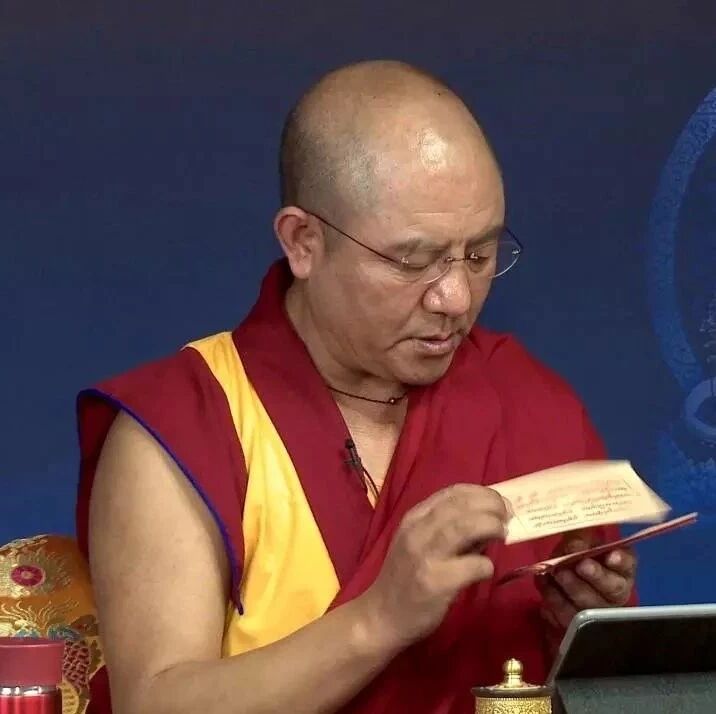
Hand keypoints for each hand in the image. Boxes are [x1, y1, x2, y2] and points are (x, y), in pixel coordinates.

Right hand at [359, 484, 508, 649]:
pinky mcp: (436, 583)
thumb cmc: (405, 578)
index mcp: (414, 518)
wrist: (381, 616)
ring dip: (491, 525)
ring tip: (502, 533)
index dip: (482, 492)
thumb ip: (450, 531)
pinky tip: (485, 570)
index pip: (452, 492)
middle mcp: (418, 531)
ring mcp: (425, 556)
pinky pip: (471, 566)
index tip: (500, 501)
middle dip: (492, 505)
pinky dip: (486, 564)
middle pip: (462, 505)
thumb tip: (488, 522)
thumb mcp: (420, 544)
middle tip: (508, 516)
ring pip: (465, 527)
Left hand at [537, 530, 636, 630]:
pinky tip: (545, 582)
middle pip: (612, 588)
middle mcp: (614, 593)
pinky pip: (566, 614)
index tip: (612, 556)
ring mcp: (596, 612)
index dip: (621, 561)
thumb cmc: (575, 554)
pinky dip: (554, 597)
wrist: (558, 576)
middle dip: (596, 576)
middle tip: (581, 564)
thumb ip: (580, 539)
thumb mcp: (579, 541)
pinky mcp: (575, 623)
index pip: (627, 565)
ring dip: (573, 587)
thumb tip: (576, 544)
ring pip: (590, 604)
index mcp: (621, 569)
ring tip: (558, 573)